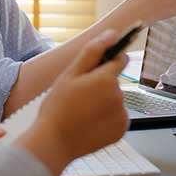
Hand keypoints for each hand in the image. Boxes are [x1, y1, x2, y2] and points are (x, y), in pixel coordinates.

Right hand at [16, 30, 128, 175]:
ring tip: (82, 111)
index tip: (99, 67)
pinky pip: (117, 117)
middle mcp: (119, 95)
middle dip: (101, 84)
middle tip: (79, 95)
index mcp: (106, 78)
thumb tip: (112, 34)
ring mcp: (121, 114)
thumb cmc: (58, 107)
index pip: (120, 59)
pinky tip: (90, 122)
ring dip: (104, 102)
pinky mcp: (122, 129)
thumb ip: (93, 51)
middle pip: (115, 81)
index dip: (109, 61)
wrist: (54, 142)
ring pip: (115, 99)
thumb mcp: (70, 74)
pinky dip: (107, 118)